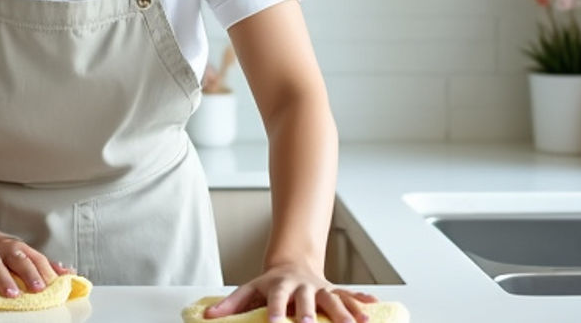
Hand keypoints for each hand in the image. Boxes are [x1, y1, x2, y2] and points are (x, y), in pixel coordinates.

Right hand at [0, 226, 73, 295]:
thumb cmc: (1, 249)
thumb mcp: (23, 253)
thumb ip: (44, 264)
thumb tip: (68, 273)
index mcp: (19, 249)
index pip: (36, 259)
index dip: (46, 271)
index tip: (55, 284)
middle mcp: (3, 250)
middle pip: (18, 260)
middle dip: (29, 273)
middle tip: (38, 288)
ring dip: (3, 278)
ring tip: (10, 293)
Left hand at [202, 261, 377, 322]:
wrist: (293, 262)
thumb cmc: (269, 283)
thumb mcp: (249, 290)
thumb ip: (231, 304)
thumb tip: (208, 318)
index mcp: (280, 286)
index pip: (276, 299)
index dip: (275, 311)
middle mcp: (303, 286)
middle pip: (308, 299)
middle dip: (312, 313)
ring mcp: (321, 288)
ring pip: (334, 299)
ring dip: (345, 311)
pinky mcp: (334, 291)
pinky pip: (349, 296)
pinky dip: (362, 302)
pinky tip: (373, 310)